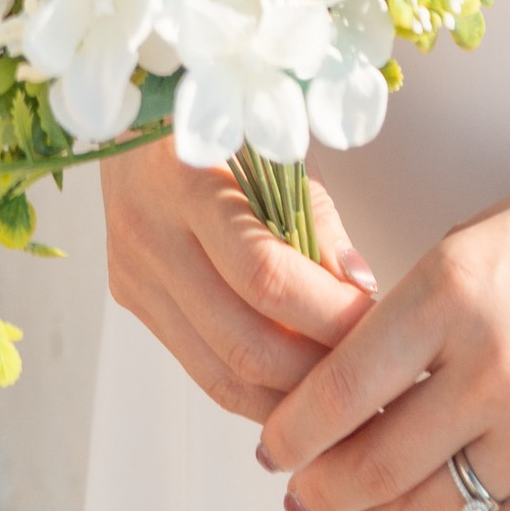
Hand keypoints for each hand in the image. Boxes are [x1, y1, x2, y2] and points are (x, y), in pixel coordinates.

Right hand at [100, 137, 377, 421]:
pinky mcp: (132, 300)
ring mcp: (133, 275)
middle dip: (314, 370)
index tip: (376, 321)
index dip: (326, 311)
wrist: (137, 113)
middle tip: (369, 371)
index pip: (262, 274)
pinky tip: (297, 385)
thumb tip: (360, 291)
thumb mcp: (272, 148)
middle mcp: (147, 234)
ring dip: (287, 396)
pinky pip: (202, 368)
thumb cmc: (222, 121)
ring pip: (219, 374)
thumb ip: (315, 220)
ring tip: (341, 390)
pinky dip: (256, 388)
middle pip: (241, 341)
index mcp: (184, 179)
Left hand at [254, 127, 509, 510]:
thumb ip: (412, 315)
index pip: (342, 388)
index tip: (270, 449)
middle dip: (320, 489)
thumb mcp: (473, 239)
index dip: (292, 432)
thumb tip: (341, 389)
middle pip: (375, 464)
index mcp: (453, 289)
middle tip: (299, 492)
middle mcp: (496, 365)